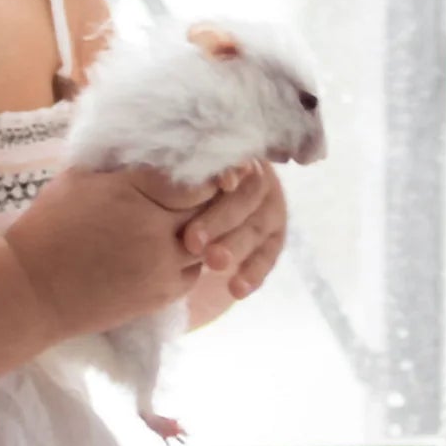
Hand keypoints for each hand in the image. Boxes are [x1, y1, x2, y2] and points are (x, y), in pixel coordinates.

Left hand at [178, 158, 287, 300]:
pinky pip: (267, 257)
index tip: (221, 184)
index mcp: (233, 157)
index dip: (229, 172)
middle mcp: (256, 179)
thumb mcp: (174, 180)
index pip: (238, 160)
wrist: (184, 227)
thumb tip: (194, 171)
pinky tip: (236, 289)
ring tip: (211, 264)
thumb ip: (184, 175)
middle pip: (248, 196)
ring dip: (234, 247)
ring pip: (256, 228)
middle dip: (220, 219)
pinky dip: (253, 273)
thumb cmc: (173, 194)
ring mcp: (268, 211)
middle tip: (192, 241)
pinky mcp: (273, 240)